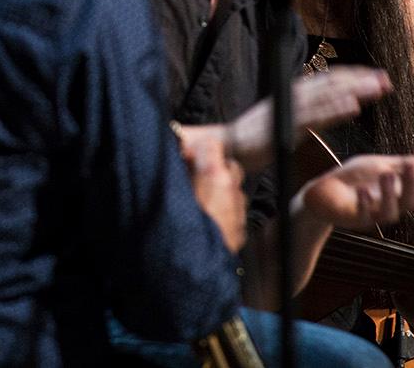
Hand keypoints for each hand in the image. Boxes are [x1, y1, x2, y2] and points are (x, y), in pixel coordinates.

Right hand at [181, 131, 246, 253]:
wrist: (199, 269)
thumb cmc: (184, 231)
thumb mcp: (172, 191)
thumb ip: (176, 170)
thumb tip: (176, 158)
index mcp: (214, 176)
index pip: (212, 144)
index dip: (196, 147)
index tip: (186, 154)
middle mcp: (231, 190)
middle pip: (227, 165)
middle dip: (211, 168)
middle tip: (192, 176)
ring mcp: (239, 210)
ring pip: (232, 190)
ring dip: (219, 190)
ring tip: (199, 200)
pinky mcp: (241, 229)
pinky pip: (234, 211)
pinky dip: (223, 210)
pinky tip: (207, 218)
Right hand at [223, 66, 392, 170]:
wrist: (227, 146)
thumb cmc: (254, 138)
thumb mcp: (284, 121)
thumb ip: (305, 114)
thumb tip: (327, 109)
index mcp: (293, 95)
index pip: (327, 80)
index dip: (352, 77)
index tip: (374, 77)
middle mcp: (293, 96)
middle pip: (332, 83)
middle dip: (360, 80)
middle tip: (386, 78)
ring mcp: (289, 110)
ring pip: (328, 96)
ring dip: (355, 89)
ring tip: (378, 87)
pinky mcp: (285, 125)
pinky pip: (315, 117)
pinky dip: (335, 110)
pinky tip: (353, 107)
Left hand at [299, 148, 413, 229]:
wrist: (326, 191)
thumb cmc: (360, 179)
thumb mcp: (388, 165)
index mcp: (402, 196)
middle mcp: (391, 208)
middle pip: (410, 203)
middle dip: (412, 184)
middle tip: (412, 164)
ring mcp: (373, 214)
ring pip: (390, 212)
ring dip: (390, 193)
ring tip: (387, 174)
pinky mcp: (354, 217)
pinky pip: (362, 214)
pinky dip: (364, 203)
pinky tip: (362, 190)